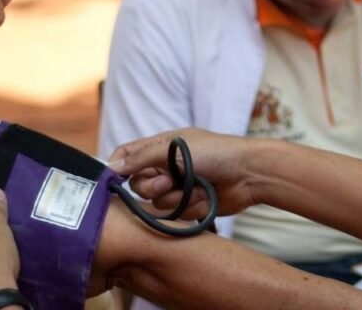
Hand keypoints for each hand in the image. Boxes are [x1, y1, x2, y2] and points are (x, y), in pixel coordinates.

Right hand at [109, 128, 272, 217]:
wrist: (250, 174)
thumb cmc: (216, 153)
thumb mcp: (175, 149)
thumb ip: (142, 158)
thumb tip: (112, 166)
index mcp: (160, 147)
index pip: (128, 155)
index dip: (118, 168)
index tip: (115, 181)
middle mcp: (165, 168)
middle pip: (138, 185)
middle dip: (153, 187)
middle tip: (169, 181)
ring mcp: (177, 187)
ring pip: (157, 203)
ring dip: (176, 198)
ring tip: (196, 188)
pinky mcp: (189, 206)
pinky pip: (176, 215)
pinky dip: (190, 207)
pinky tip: (205, 198)